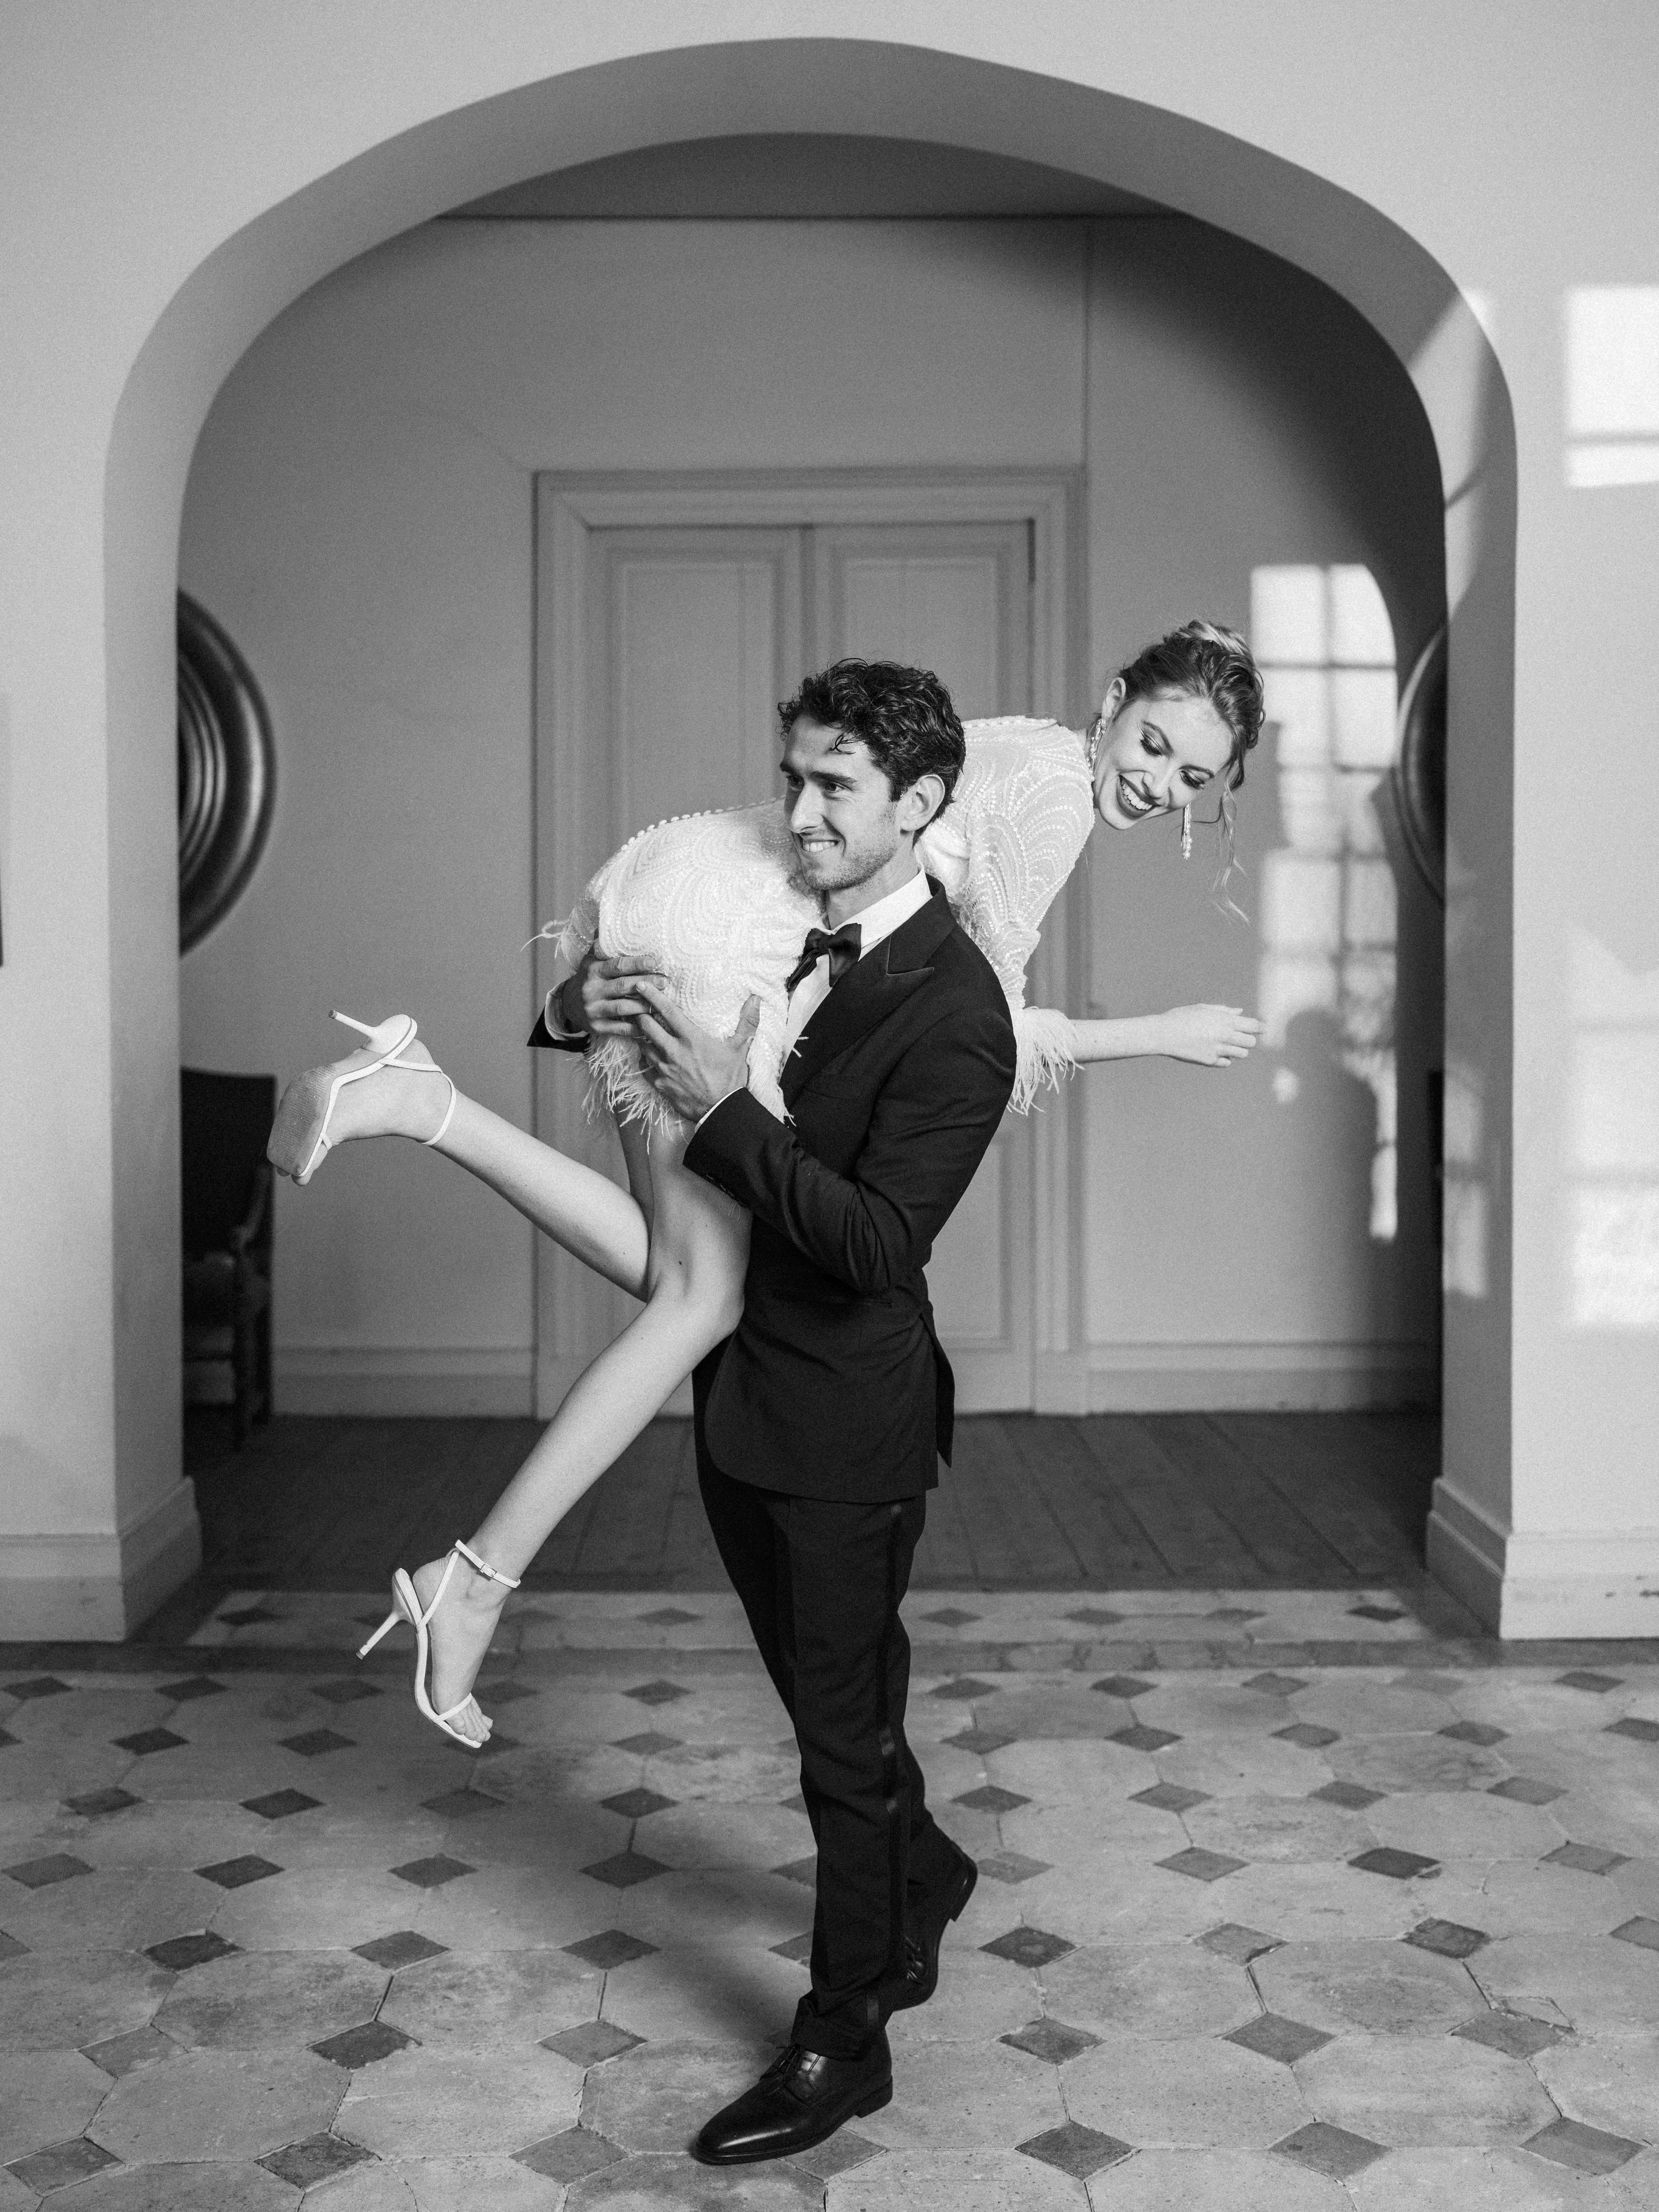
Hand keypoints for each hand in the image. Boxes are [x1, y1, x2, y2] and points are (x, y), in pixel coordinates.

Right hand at [566, 952, 668, 1037]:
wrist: (567, 1005)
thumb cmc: (587, 979)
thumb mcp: (589, 960)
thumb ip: (601, 946)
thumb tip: (607, 922)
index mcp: (592, 971)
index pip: (617, 966)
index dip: (636, 964)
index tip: (654, 962)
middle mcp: (592, 990)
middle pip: (623, 986)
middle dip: (646, 984)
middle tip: (665, 981)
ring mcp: (594, 1010)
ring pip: (623, 1008)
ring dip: (644, 1005)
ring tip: (661, 1002)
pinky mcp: (597, 1027)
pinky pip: (620, 1028)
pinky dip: (636, 1027)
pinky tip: (651, 1023)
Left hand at [631, 982, 760, 1121]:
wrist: (721, 1110)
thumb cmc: (731, 1079)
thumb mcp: (740, 1048)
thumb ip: (746, 1021)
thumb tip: (755, 999)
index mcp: (692, 1039)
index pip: (667, 1011)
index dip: (652, 995)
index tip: (640, 984)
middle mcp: (673, 1051)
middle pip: (646, 1026)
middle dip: (640, 1014)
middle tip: (639, 1008)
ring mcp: (664, 1069)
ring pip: (643, 1046)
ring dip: (642, 1037)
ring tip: (643, 1031)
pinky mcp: (660, 1085)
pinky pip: (645, 1068)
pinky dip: (645, 1060)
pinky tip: (648, 1056)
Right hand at [1157, 1004, 1263, 1065]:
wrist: (1163, 1033)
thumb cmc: (1182, 1016)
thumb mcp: (1203, 1009)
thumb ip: (1224, 1011)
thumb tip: (1240, 1012)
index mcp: (1224, 1020)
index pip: (1253, 1026)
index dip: (1261, 1027)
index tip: (1264, 1028)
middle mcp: (1224, 1036)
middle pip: (1251, 1042)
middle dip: (1247, 1039)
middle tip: (1239, 1036)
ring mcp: (1218, 1050)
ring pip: (1242, 1054)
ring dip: (1238, 1049)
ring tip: (1226, 1044)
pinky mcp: (1209, 1061)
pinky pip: (1226, 1062)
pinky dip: (1225, 1058)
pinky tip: (1216, 1052)